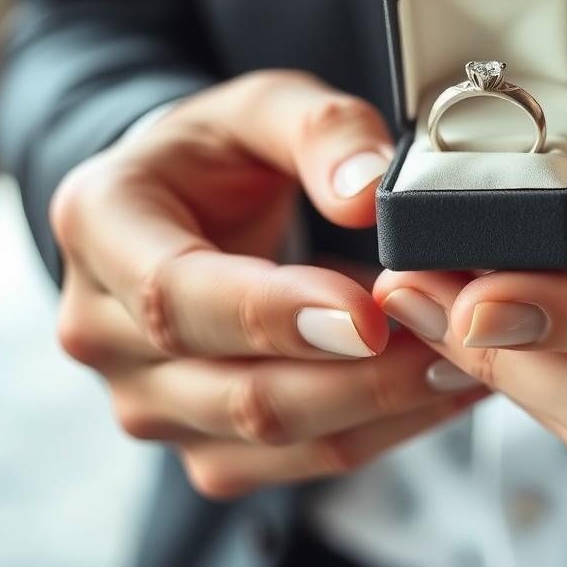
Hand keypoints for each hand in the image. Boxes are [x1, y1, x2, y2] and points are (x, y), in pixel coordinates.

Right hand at [51, 71, 484, 498]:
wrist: (182, 201)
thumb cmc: (220, 149)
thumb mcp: (265, 106)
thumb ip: (320, 129)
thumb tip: (368, 194)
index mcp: (102, 226)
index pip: (177, 294)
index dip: (274, 312)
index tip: (367, 314)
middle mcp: (103, 328)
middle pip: (235, 388)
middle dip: (359, 374)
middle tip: (453, 337)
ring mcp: (149, 397)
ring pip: (275, 439)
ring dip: (380, 407)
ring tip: (464, 361)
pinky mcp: (201, 438)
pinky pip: (297, 460)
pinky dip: (378, 429)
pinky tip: (436, 387)